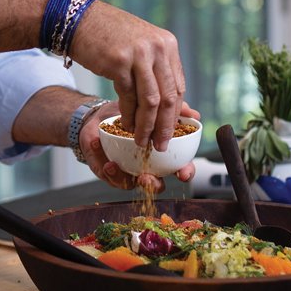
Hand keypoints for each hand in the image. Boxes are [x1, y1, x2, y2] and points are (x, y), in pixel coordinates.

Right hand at [67, 1, 186, 152]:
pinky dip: (128, 115)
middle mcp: (157, 47)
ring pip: (150, 101)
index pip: (178, 86)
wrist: (78, 19)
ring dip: (147, 126)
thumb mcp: (141, 45)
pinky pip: (128, 97)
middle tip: (161, 144)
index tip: (170, 132)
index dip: (175, 113)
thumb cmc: (108, 35)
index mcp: (167, 44)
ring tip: (142, 141)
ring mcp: (139, 54)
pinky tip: (126, 125)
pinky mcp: (119, 62)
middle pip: (168, 96)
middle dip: (165, 126)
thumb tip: (170, 103)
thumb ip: (156, 68)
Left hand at [80, 102, 200, 191]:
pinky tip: (97, 147)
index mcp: (162, 154)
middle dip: (151, 184)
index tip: (183, 173)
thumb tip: (194, 114)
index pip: (180, 168)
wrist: (101, 115)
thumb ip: (171, 110)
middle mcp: (147, 167)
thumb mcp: (150, 106)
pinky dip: (100, 161)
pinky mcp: (106, 169)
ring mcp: (127, 170)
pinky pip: (104, 171)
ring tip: (112, 165)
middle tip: (145, 178)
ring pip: (127, 183)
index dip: (185, 172)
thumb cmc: (131, 114)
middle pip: (156, 184)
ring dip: (120, 176)